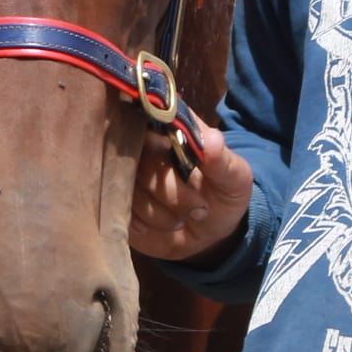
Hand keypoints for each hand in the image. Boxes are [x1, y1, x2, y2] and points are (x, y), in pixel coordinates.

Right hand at [129, 122, 252, 261]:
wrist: (208, 237)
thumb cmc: (221, 197)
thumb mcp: (235, 180)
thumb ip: (224, 161)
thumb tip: (212, 139)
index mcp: (171, 129)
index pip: (152, 114)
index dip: (158, 135)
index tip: (173, 160)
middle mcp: (142, 146)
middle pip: (142, 160)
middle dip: (172, 193)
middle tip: (200, 210)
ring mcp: (125, 174)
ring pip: (131, 191)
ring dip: (162, 214)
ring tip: (183, 219)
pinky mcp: (116, 201)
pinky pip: (121, 211)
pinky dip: (145, 225)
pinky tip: (162, 226)